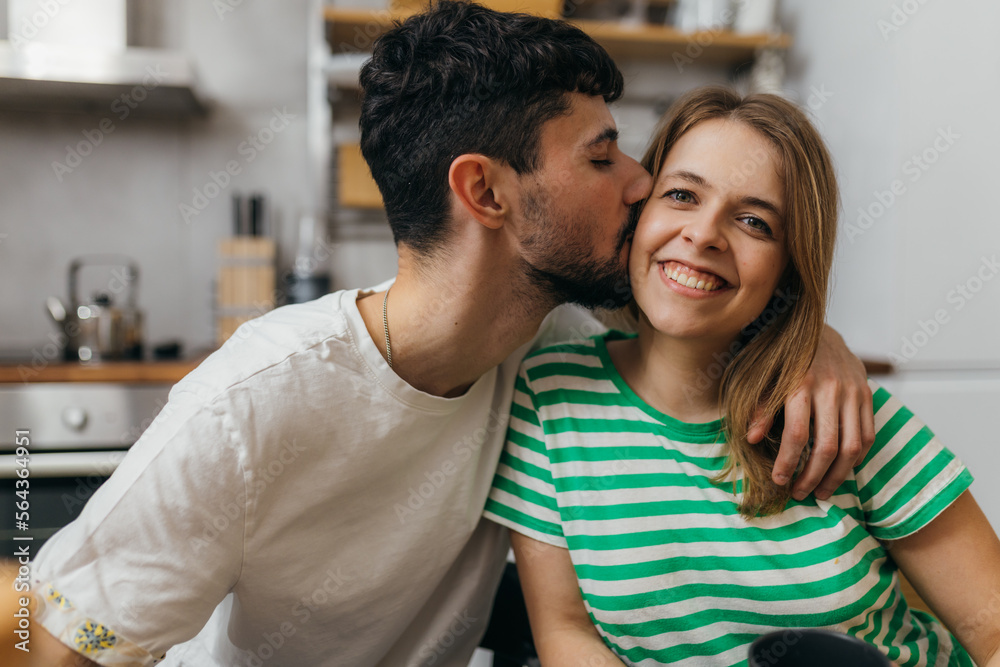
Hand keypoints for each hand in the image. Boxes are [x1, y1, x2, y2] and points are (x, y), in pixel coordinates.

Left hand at [748, 325, 874, 500]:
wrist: (818, 328)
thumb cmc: (783, 357)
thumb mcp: (764, 375)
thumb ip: (760, 406)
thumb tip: (749, 438)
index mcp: (801, 383)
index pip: (797, 435)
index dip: (788, 462)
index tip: (779, 481)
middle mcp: (831, 389)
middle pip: (827, 446)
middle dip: (812, 477)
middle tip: (800, 494)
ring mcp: (853, 391)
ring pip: (852, 447)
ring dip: (837, 476)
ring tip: (822, 492)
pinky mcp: (867, 394)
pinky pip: (868, 435)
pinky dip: (856, 458)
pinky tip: (840, 470)